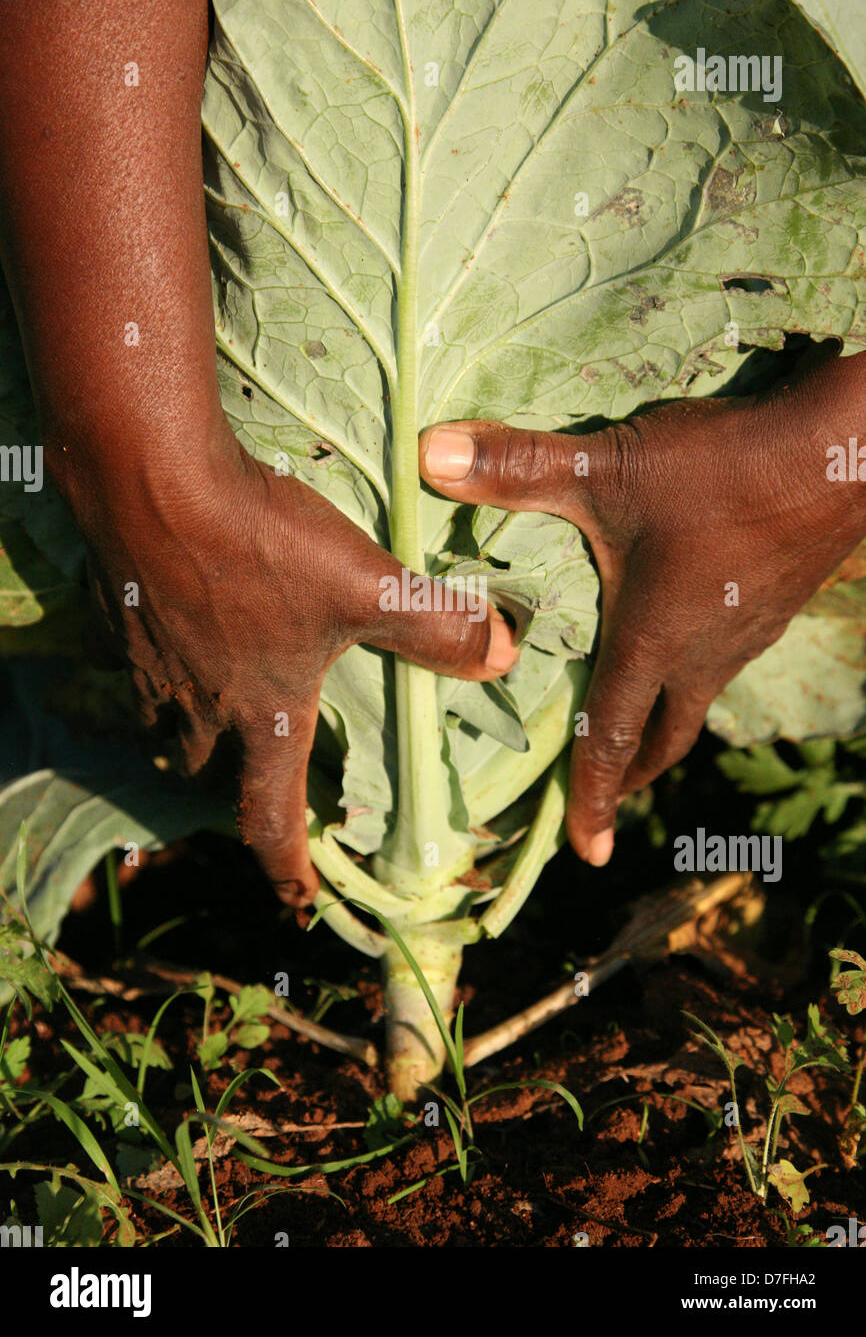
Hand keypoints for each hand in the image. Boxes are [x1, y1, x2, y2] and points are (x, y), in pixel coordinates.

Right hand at [85, 435, 517, 905]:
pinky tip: (173, 636)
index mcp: (264, 714)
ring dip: (186, 732)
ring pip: (163, 721)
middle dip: (229, 785)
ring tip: (205, 719)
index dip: (287, 865)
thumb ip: (436, 625)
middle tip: (248, 783)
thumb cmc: (264, 546)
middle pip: (205, 769)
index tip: (297, 899)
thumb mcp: (369, 584)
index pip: (270, 814)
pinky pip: (138, 665)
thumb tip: (502, 655)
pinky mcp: (122, 615)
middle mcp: (199, 704)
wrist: (152, 479)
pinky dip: (159, 669)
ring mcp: (152, 663)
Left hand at [420, 347, 865, 866]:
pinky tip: (684, 635)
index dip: (593, 800)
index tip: (587, 855)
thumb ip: (519, 465)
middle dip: (629, 776)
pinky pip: (725, 662)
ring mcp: (747, 635)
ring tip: (630, 718)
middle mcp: (703, 656)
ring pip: (697, 702)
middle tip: (601, 795)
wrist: (846, 453)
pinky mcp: (775, 606)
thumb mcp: (609, 465)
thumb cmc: (722, 471)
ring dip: (661, 722)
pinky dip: (692, 675)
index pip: (613, 740)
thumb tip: (427, 453)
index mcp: (654, 642)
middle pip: (664, 740)